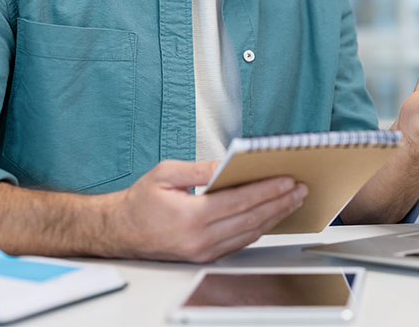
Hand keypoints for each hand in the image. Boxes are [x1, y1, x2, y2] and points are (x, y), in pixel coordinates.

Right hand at [109, 160, 307, 261]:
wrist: (119, 232)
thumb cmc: (139, 202)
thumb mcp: (166, 174)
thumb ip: (200, 169)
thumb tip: (229, 163)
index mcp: (191, 217)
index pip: (241, 201)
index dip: (268, 190)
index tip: (287, 180)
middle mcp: (200, 239)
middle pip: (251, 219)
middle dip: (279, 203)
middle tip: (299, 189)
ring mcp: (204, 251)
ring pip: (249, 233)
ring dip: (274, 216)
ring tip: (292, 200)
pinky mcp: (205, 256)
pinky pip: (239, 242)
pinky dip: (258, 228)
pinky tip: (270, 216)